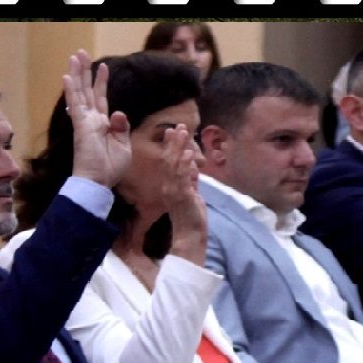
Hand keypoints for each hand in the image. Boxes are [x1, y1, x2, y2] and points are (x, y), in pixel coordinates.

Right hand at [64, 49, 130, 186]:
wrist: (99, 182)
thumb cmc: (111, 168)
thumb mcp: (123, 146)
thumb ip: (121, 128)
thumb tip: (117, 112)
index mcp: (103, 125)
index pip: (101, 99)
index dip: (102, 82)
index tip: (103, 67)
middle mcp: (92, 120)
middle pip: (88, 91)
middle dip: (85, 72)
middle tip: (81, 53)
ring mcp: (85, 122)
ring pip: (80, 93)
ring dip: (77, 74)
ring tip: (75, 56)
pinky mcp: (81, 126)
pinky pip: (75, 105)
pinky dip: (72, 90)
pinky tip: (67, 76)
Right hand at [162, 126, 207, 265]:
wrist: (190, 236)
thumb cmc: (192, 218)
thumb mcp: (193, 196)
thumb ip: (192, 183)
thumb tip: (194, 170)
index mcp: (171, 186)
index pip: (169, 162)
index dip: (171, 147)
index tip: (173, 131)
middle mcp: (169, 186)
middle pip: (169, 160)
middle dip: (174, 142)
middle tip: (179, 126)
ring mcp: (174, 190)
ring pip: (174, 165)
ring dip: (179, 148)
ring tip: (184, 133)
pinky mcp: (182, 196)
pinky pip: (182, 177)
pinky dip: (185, 164)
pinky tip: (189, 153)